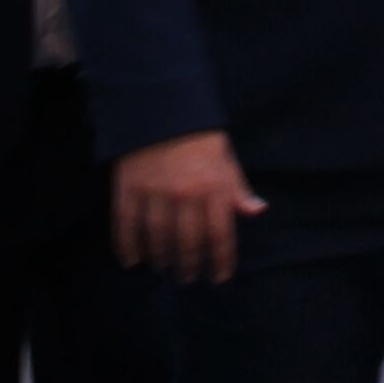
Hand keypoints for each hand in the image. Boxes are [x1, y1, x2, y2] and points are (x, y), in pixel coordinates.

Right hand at [116, 130, 262, 281]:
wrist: (161, 104)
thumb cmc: (199, 135)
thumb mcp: (226, 158)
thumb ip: (238, 188)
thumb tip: (257, 211)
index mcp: (213, 186)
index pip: (220, 235)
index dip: (221, 261)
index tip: (219, 277)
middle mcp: (185, 193)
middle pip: (187, 242)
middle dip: (188, 266)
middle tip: (187, 278)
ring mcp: (155, 191)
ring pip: (157, 237)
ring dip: (160, 258)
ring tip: (162, 267)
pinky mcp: (129, 187)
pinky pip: (126, 224)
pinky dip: (127, 246)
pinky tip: (131, 260)